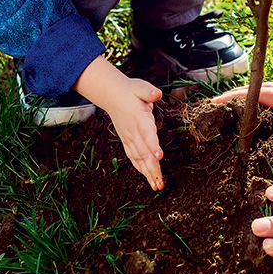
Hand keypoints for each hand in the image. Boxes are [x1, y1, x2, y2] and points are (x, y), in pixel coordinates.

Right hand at [75, 57, 164, 189]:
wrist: (112, 95)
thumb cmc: (130, 91)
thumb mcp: (140, 87)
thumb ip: (149, 92)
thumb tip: (156, 94)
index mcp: (138, 119)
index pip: (146, 134)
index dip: (152, 146)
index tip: (159, 156)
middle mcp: (133, 132)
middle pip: (143, 153)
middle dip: (152, 168)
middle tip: (160, 183)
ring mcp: (129, 138)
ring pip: (139, 158)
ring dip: (148, 173)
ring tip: (156, 186)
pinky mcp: (127, 141)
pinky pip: (133, 157)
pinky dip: (140, 168)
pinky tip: (147, 177)